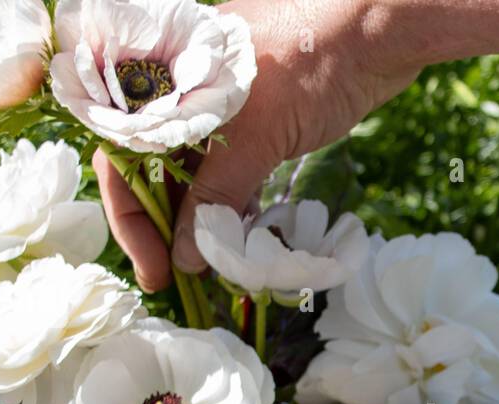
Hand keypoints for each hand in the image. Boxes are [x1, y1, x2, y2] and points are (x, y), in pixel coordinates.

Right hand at [94, 0, 419, 290]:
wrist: (377, 30)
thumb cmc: (310, 63)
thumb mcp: (255, 136)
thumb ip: (215, 197)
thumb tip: (186, 256)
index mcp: (161, 78)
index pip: (120, 155)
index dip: (131, 215)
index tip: (155, 267)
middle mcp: (181, 92)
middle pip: (153, 170)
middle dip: (165, 227)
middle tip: (179, 279)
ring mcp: (220, 107)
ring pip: (194, 175)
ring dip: (200, 223)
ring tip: (212, 268)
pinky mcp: (258, 122)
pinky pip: (230, 172)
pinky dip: (231, 206)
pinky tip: (240, 239)